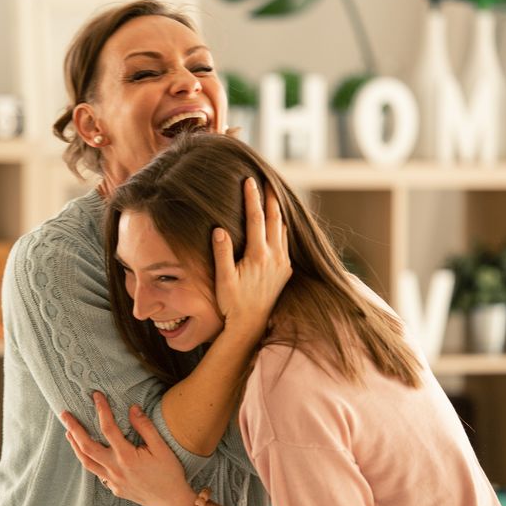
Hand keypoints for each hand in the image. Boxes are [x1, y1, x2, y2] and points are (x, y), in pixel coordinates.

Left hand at [61, 392, 194, 505]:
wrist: (172, 501)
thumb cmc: (169, 473)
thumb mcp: (161, 447)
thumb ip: (145, 427)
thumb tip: (132, 408)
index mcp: (127, 457)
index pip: (108, 428)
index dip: (101, 410)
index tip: (96, 396)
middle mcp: (115, 470)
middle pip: (87, 446)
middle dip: (74, 429)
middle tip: (64, 415)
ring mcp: (113, 481)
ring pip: (86, 462)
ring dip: (75, 446)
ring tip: (68, 433)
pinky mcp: (115, 489)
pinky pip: (97, 473)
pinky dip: (89, 461)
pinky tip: (89, 454)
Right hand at [213, 178, 290, 338]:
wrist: (250, 325)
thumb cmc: (232, 302)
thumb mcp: (223, 279)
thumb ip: (222, 253)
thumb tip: (219, 229)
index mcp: (258, 255)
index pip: (256, 218)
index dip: (252, 198)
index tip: (250, 181)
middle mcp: (274, 257)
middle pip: (275, 219)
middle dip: (270, 198)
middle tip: (267, 180)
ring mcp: (282, 264)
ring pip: (283, 230)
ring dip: (278, 212)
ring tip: (274, 197)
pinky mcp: (285, 271)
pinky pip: (285, 243)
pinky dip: (282, 228)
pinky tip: (279, 225)